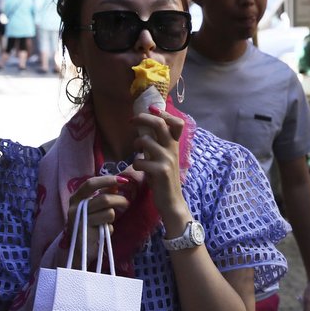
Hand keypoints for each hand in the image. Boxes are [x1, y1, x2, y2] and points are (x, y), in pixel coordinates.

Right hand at [64, 175, 130, 265]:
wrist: (80, 250)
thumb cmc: (89, 225)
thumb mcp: (94, 208)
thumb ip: (103, 195)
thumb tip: (116, 184)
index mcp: (75, 198)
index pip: (91, 183)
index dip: (108, 180)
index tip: (124, 180)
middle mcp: (74, 208)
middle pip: (104, 199)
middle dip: (120, 200)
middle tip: (127, 203)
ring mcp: (79, 221)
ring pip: (109, 213)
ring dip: (115, 215)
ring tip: (110, 220)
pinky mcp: (86, 233)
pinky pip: (108, 226)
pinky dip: (110, 228)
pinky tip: (104, 231)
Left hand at [131, 106, 188, 225]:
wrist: (171, 201)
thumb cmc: (164, 179)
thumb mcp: (164, 159)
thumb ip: (158, 145)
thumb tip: (146, 130)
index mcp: (175, 146)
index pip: (177, 123)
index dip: (164, 113)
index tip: (152, 110)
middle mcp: (173, 150)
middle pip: (159, 124)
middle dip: (143, 119)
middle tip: (132, 121)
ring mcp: (167, 160)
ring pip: (145, 141)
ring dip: (136, 144)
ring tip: (136, 151)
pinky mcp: (160, 171)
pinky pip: (140, 161)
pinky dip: (136, 164)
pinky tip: (140, 170)